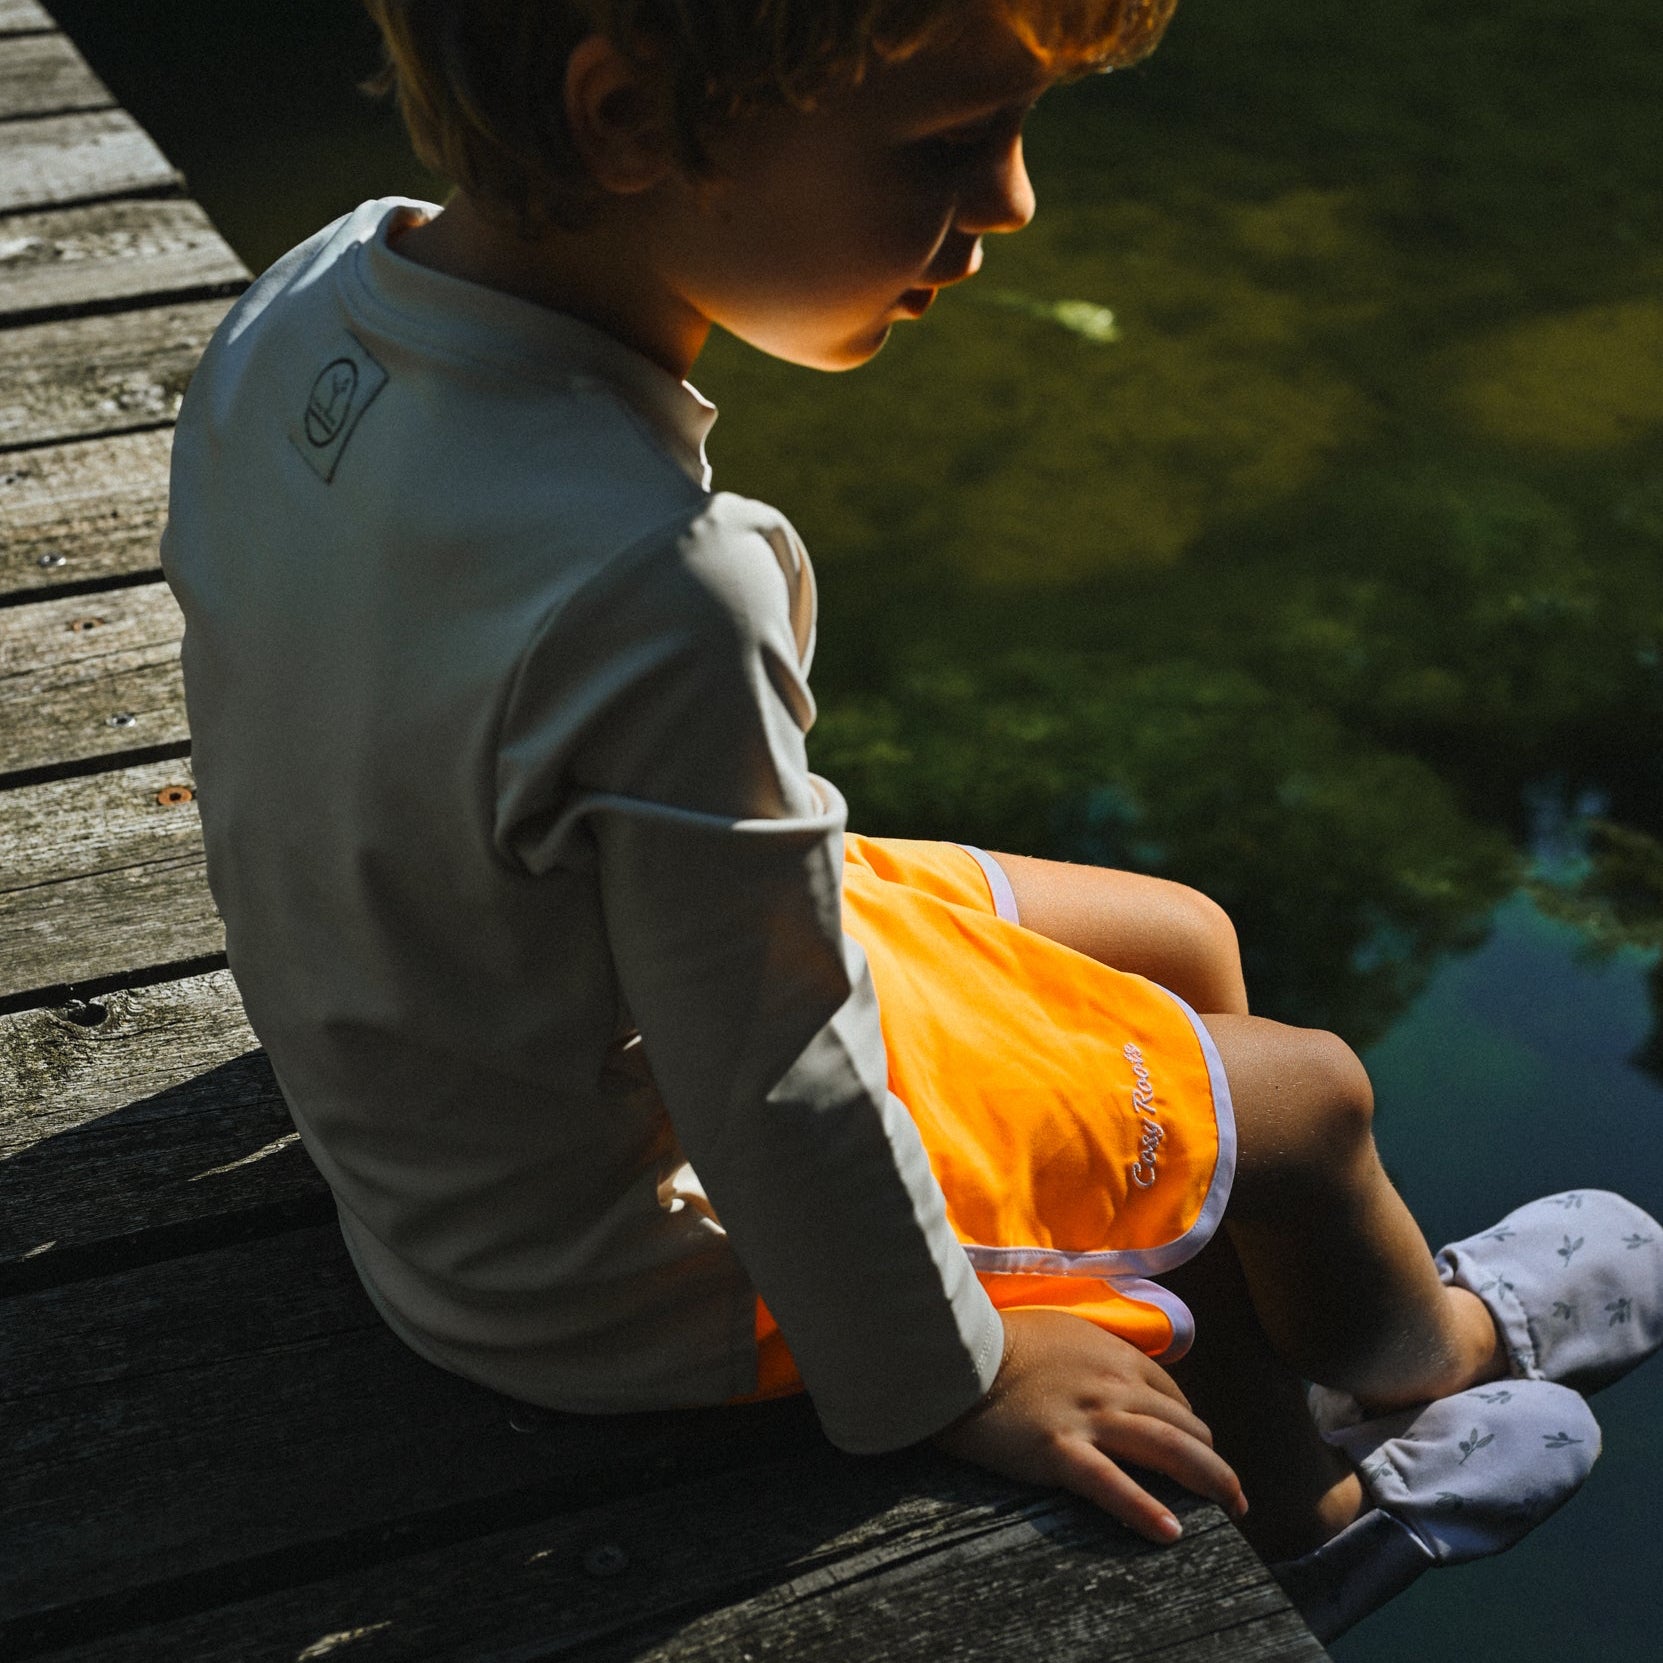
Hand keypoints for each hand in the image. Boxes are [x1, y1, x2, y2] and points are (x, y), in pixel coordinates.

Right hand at [932, 1308, 1247, 1542]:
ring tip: (1233, 1511)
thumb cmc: (1003, 1342)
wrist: (958, 1353)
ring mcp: (1091, 1418)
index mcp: (1115, 1356)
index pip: (1174, 1397)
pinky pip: (1113, 1485)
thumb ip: (1097, 1356)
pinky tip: (1171, 1534)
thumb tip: (1116, 1378)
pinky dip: (1146, 1511)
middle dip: (1214, 1461)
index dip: (1192, 1428)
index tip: (1195, 1453)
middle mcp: (1115, 1385)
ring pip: (1169, 1450)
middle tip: (1231, 1495)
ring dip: (1211, 1483)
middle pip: (1185, 1426)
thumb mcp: (1063, 1332)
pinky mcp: (1061, 1450)